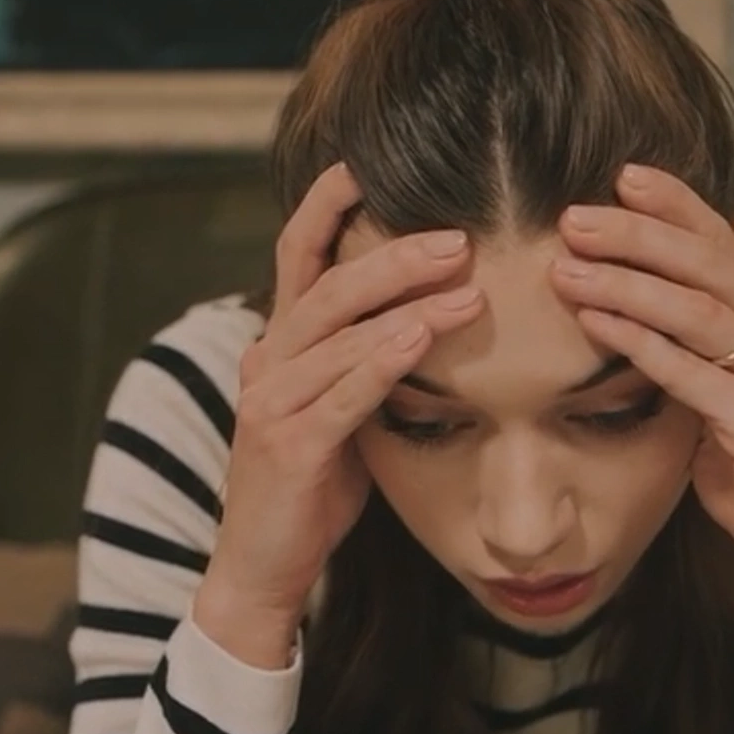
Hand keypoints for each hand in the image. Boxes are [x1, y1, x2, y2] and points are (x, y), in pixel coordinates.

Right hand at [196, 164, 483, 664]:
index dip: (325, 204)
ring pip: (339, 334)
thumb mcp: (340, 408)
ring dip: (407, 305)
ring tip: (469, 288)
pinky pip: (344, 393)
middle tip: (458, 237)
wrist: (263, 569)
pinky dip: (385, 360)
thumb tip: (431, 312)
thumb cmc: (312, 486)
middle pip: (329, 286)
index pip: (297, 255)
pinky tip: (424, 336)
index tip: (366, 164)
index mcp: (279, 344)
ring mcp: (271, 403)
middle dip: (394, 255)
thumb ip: (366, 359)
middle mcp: (267, 361)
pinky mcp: (289, 447)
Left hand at [550, 165, 733, 598]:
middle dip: (640, 234)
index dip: (677, 205)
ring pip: (698, 311)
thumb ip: (730, 311)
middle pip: (708, 265)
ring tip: (567, 268)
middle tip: (576, 218)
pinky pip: (691, 372)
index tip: (623, 175)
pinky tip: (595, 323)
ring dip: (627, 284)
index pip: (724, 242)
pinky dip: (640, 343)